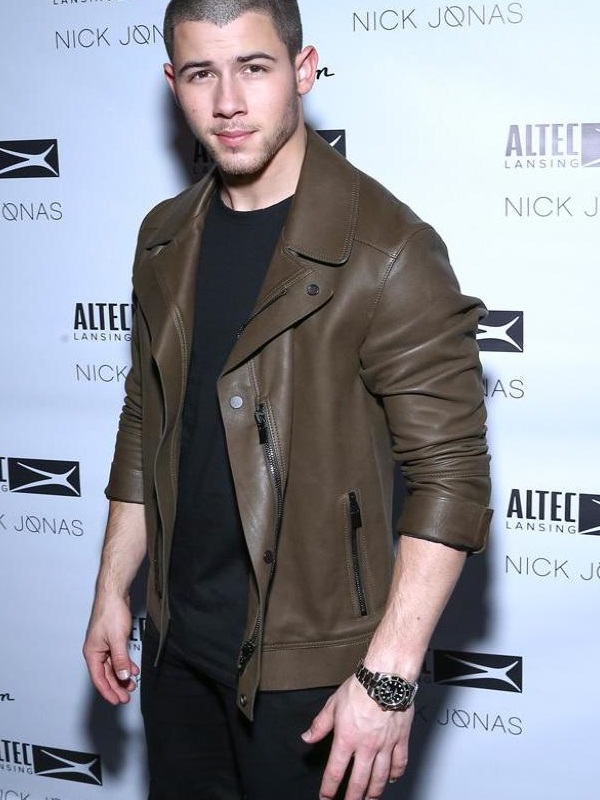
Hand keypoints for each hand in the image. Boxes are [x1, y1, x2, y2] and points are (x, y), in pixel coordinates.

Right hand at [83, 595, 138, 704]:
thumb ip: (120, 659)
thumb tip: (122, 676)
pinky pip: (117, 657)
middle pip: (105, 675)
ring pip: (112, 667)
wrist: (114, 594)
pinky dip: (124, 664)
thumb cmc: (111, 612)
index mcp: (92, 653)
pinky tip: (132, 669)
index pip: (99, 678)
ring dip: (121, 676)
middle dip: (116, 687)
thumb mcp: (117, 639)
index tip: (117, 701)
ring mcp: (104, 645)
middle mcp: (96, 651)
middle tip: (125, 697)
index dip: (108, 691)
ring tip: (131, 686)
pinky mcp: (112, 640)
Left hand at [302, 676, 413, 799]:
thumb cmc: (361, 688)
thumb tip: (307, 737)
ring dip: (373, 792)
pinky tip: (392, 779)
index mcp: (347, 739)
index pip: (335, 771)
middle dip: (352, 797)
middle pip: (359, 781)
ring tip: (370, 799)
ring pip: (379, 777)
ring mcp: (385, 745)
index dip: (329, 788)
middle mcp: (366, 746)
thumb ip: (320, 724)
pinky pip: (399, 762)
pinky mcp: (400, 739)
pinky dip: (395, 774)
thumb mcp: (333, 704)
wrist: (385, 678)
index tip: (326, 797)